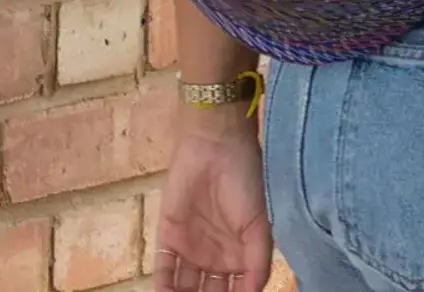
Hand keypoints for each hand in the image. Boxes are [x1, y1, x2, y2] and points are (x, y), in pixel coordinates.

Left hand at [154, 109, 273, 291]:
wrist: (216, 146)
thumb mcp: (261, 224)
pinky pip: (163, 274)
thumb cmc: (246, 182)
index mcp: (241, 257)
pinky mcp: (168, 241)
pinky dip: (163, 291)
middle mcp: (216, 259)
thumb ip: (259, 263)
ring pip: (185, 291)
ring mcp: (191, 252)